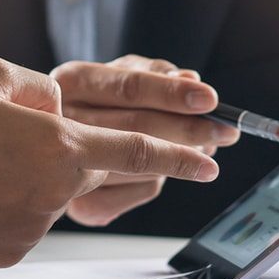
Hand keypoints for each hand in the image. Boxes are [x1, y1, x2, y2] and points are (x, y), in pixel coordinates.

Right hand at [0, 55, 218, 268]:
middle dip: (144, 163)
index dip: (180, 154)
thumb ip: (40, 87)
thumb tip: (60, 101)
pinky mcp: (8, 251)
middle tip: (154, 150)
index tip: (211, 163)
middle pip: (109, 173)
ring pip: (59, 191)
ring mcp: (31, 226)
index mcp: (59, 145)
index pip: (138, 149)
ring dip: (49, 172)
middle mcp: (54, 192)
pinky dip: (21, 197)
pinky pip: (29, 216)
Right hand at [51, 55, 238, 225]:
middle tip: (227, 131)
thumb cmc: (99, 99)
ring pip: (144, 165)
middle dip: (191, 130)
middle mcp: (63, 124)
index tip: (210, 99)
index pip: (129, 87)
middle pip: (138, 128)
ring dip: (182, 156)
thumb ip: (155, 73)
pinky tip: (163, 167)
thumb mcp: (121, 71)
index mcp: (72, 80)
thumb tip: (190, 78)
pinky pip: (141, 193)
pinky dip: (161, 180)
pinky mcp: (82, 207)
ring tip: (201, 144)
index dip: (173, 94)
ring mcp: (66, 168)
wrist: (51, 141)